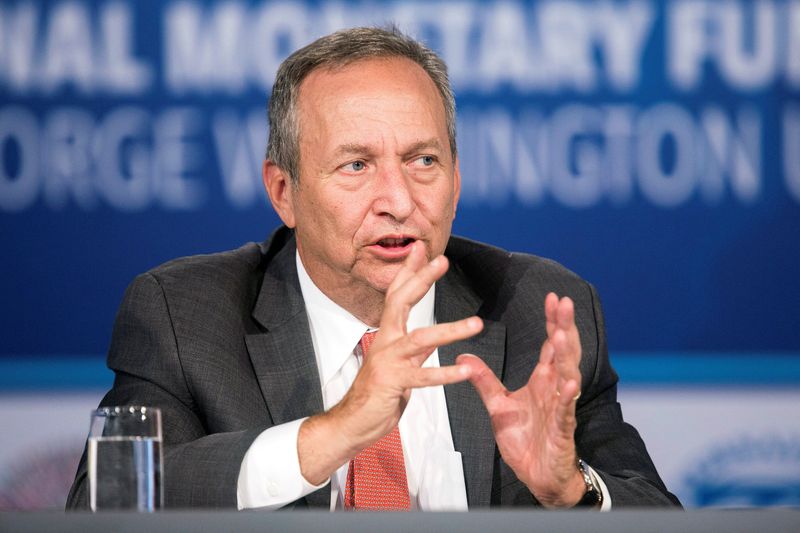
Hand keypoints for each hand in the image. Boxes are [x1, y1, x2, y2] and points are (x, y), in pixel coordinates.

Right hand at [298, 241, 482, 483]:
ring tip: (477, 324)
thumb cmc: (376, 395)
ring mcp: (388, 361)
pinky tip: (466, 370)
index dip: (410, 271)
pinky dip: (446, 373)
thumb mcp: (398, 366)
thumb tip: (432, 340)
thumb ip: (414, 351)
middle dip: (422, 279)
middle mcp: (386, 342)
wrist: (352, 424)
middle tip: (442, 260)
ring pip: (421, 339)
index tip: (422, 249)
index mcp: (387, 335)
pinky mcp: (393, 382)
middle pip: (402, 302)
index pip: (397, 295)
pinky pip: (423, 376)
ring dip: (451, 330)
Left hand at [457, 293, 585, 506]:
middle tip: (565, 302)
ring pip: (568, 376)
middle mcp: (555, 389)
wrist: (536, 475)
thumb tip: (464, 356)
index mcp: (543, 381)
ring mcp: (561, 408)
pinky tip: (569, 383)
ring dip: (566, 355)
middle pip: (563, 352)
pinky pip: (566, 411)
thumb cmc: (525, 440)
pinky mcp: (562, 429)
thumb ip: (484, 380)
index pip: (551, 344)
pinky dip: (568, 396)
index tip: (553, 298)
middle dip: (565, 327)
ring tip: (563, 333)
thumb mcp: (498, 405)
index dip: (553, 321)